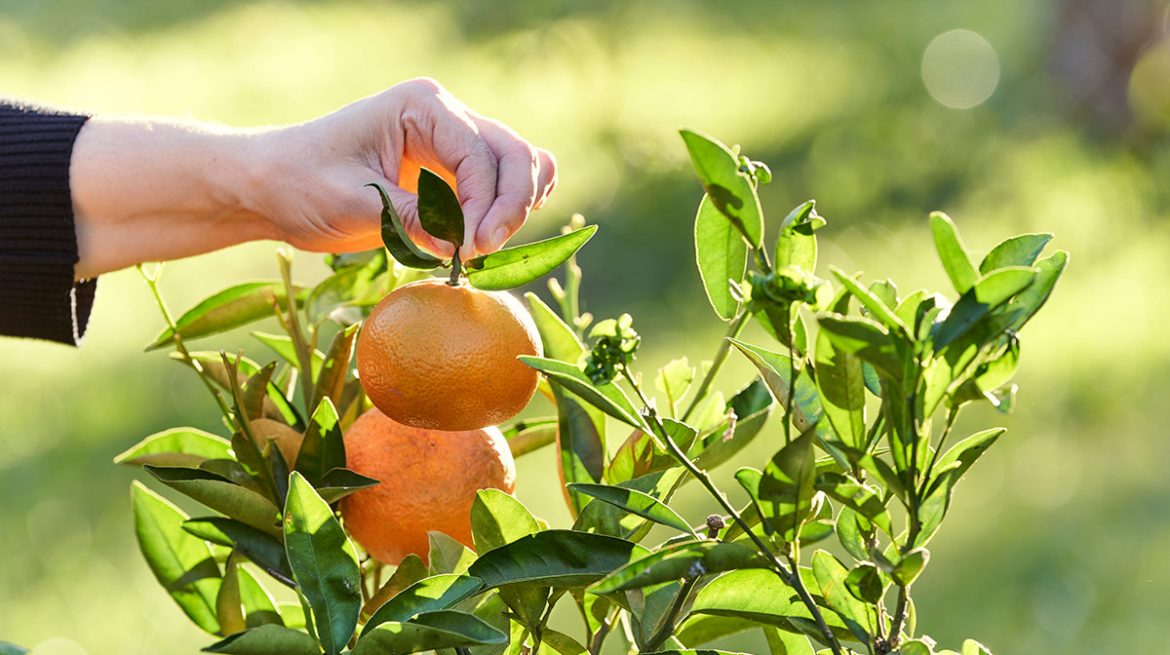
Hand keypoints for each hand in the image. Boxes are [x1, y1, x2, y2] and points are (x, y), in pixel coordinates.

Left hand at [254, 78, 557, 259]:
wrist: (272, 185)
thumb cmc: (301, 184)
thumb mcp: (353, 203)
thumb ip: (412, 219)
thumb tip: (461, 246)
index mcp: (422, 106)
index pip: (480, 154)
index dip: (485, 204)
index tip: (470, 248)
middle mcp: (447, 116)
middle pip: (513, 154)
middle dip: (509, 205)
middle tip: (484, 250)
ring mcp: (454, 141)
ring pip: (519, 164)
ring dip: (516, 206)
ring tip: (485, 244)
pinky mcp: (452, 170)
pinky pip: (503, 180)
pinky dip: (510, 206)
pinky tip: (493, 233)